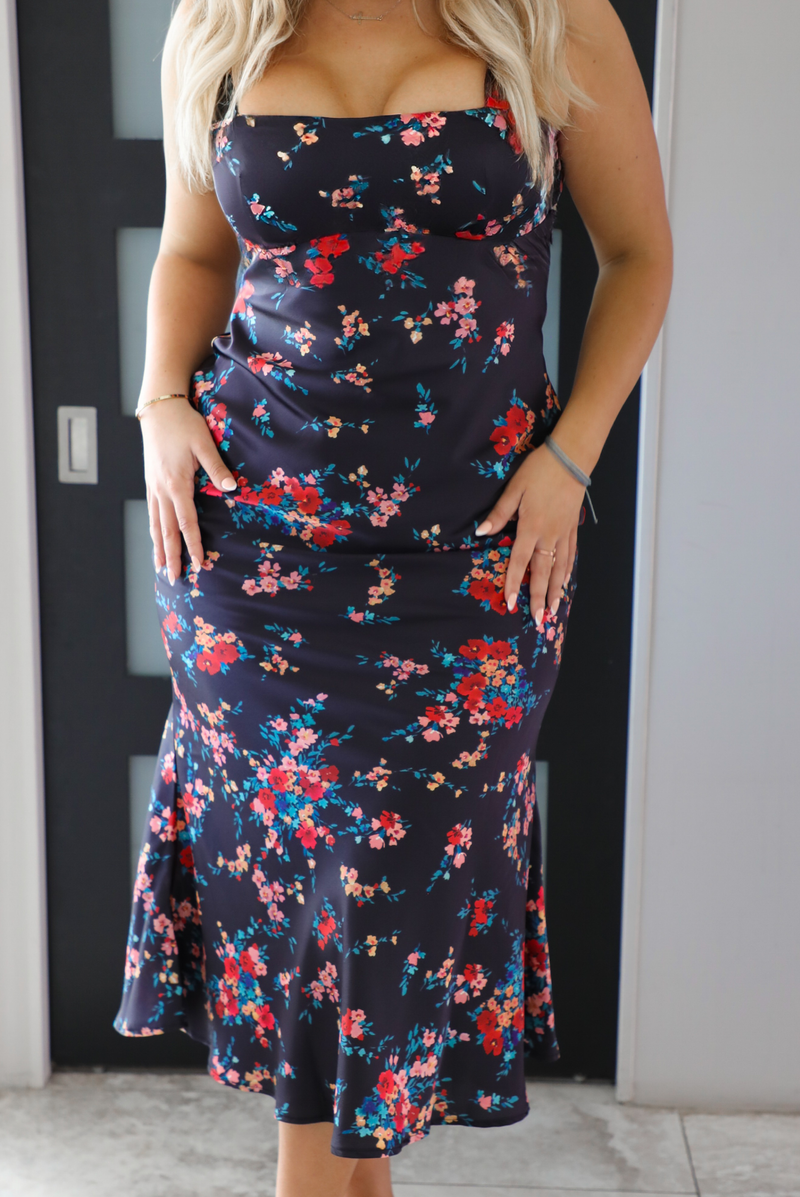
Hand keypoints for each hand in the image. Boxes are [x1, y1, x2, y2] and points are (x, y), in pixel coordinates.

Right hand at [139, 398, 236, 582]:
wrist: (158, 409)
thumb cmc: (183, 424)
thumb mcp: (203, 443)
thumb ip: (217, 468)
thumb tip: (233, 489)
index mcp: (176, 483)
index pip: (187, 523)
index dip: (193, 545)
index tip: (199, 565)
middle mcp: (161, 490)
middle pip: (167, 530)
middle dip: (172, 556)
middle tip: (175, 579)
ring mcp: (153, 487)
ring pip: (156, 524)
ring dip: (159, 548)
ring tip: (161, 568)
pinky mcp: (151, 483)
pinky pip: (153, 513)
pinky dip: (154, 531)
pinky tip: (156, 540)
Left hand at [475, 442, 583, 621]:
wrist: (571, 458)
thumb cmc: (539, 470)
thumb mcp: (514, 489)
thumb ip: (499, 514)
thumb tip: (481, 532)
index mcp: (531, 527)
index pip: (521, 562)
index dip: (515, 584)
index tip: (511, 603)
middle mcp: (549, 535)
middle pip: (543, 572)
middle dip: (539, 598)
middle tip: (538, 620)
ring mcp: (563, 532)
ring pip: (559, 568)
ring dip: (555, 591)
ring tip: (552, 610)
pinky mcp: (572, 527)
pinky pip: (570, 555)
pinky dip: (567, 571)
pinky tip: (564, 583)